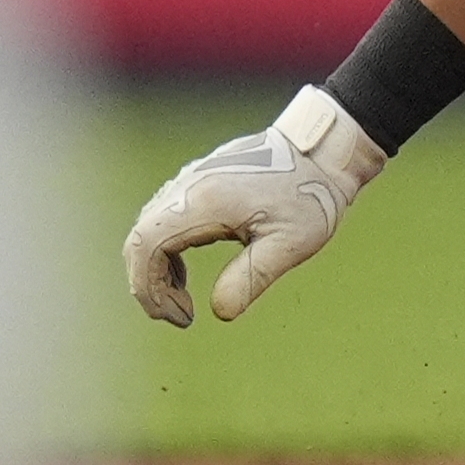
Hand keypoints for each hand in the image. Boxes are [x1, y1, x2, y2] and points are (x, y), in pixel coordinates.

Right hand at [123, 88, 387, 327]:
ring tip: (183, 300)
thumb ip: (251, 278)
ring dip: (155, 268)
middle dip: (149, 283)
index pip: (146, 246)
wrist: (325, 148)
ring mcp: (190, 179)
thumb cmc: (312, 193)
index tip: (178, 316)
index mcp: (204, 201)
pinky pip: (163, 219)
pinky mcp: (198, 181)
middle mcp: (188, 186)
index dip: (149, 288)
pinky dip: (165, 251)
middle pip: (139, 239)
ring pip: (149, 229)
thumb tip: (219, 313)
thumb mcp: (292, 242)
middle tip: (179, 315)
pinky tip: (184, 273)